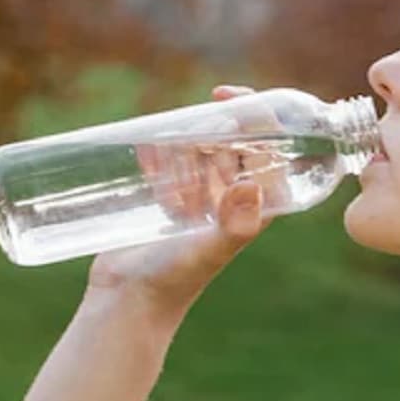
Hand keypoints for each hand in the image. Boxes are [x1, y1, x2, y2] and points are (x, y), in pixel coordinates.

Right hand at [86, 85, 274, 314]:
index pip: (269, 149)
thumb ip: (235, 224)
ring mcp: (200, 201)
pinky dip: (160, 153)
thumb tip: (251, 186)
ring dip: (186, 142)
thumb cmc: (176, 280)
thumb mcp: (209, 250)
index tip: (227, 96)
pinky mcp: (168, 202)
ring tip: (167, 157)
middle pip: (234, 144)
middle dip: (214, 129)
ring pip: (200, 151)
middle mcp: (232, 200)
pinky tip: (145, 149)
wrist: (130, 303)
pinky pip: (170, 164)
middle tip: (192, 133)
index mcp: (256, 207)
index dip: (257, 116)